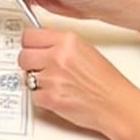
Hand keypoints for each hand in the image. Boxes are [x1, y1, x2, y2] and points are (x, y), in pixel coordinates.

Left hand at [17, 27, 139, 135]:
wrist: (116, 104)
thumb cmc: (105, 80)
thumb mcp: (84, 49)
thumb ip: (60, 44)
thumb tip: (40, 44)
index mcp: (67, 40)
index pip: (29, 35)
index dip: (29, 44)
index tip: (30, 48)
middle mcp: (58, 56)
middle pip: (23, 56)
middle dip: (30, 64)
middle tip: (40, 68)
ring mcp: (53, 78)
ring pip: (27, 77)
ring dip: (37, 82)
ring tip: (56, 83)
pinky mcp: (51, 98)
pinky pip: (33, 96)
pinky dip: (43, 98)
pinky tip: (58, 95)